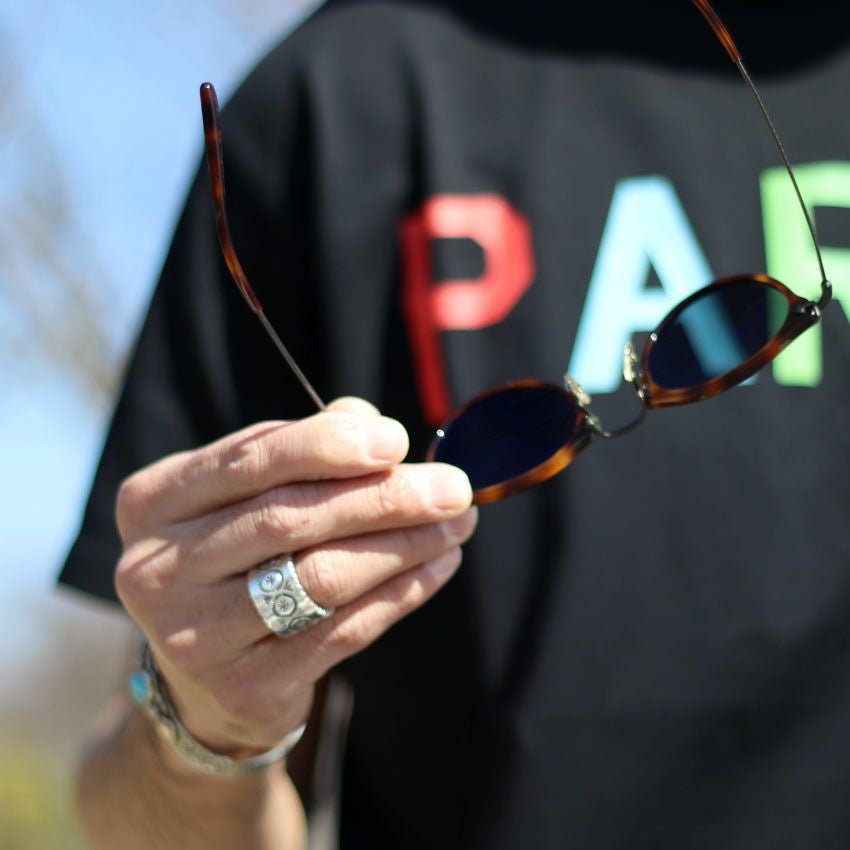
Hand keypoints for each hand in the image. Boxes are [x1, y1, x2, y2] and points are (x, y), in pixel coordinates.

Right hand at [114, 397, 476, 759]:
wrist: (206, 678)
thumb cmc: (239, 557)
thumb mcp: (253, 495)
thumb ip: (305, 452)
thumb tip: (374, 423)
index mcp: (153, 502)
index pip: (249, 461)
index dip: (326, 446)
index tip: (397, 440)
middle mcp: (156, 568)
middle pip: (289, 519)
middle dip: (383, 497)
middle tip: (452, 486)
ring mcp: (194, 635)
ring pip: (322, 577)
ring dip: (404, 544)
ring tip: (456, 523)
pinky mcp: (244, 686)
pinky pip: (343, 631)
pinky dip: (402, 593)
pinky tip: (439, 565)